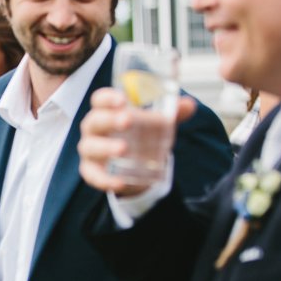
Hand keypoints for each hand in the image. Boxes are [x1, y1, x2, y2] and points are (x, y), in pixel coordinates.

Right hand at [77, 88, 196, 196]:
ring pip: (90, 147)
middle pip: (94, 121)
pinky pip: (93, 176)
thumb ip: (172, 114)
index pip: (100, 100)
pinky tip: (119, 182)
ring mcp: (90, 151)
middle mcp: (94, 129)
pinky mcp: (91, 171)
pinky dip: (104, 179)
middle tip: (128, 120)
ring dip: (105, 147)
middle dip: (109, 120)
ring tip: (124, 149)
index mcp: (106, 111)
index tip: (123, 99)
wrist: (131, 165)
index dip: (108, 98)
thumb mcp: (155, 124)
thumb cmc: (139, 135)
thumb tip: (190, 105)